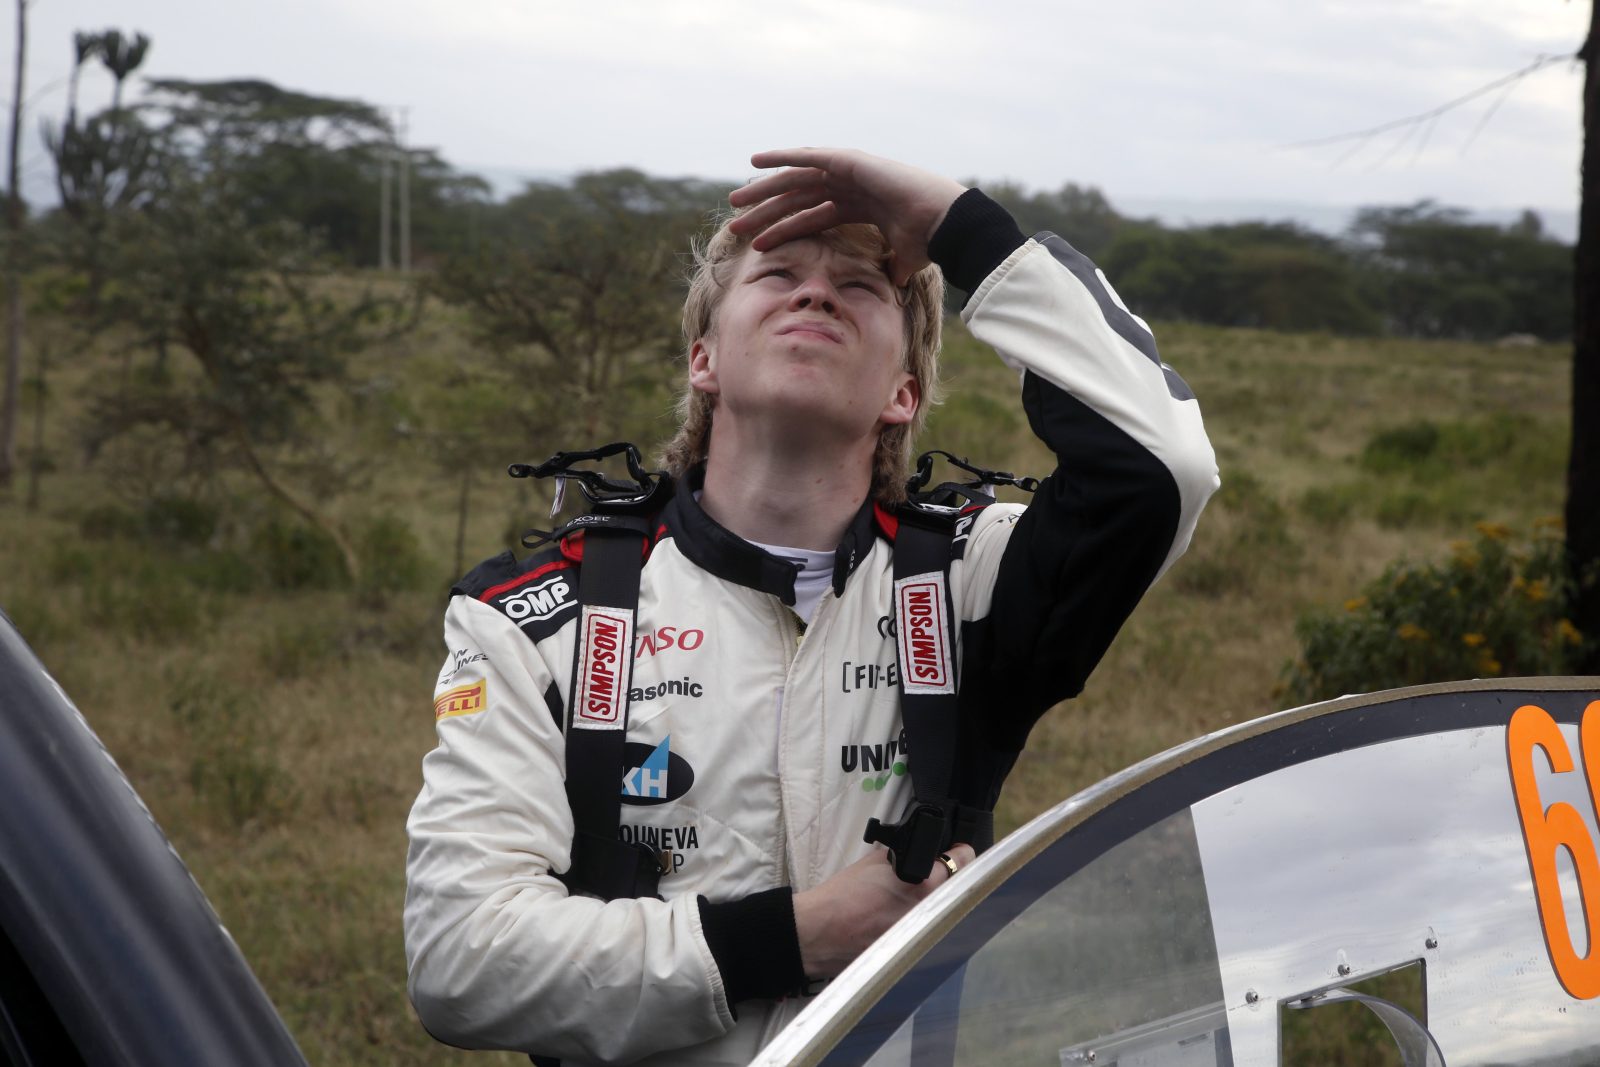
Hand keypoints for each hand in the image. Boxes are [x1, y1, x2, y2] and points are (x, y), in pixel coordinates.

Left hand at [728, 148, 967, 285]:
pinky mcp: (850, 161)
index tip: (758, 245)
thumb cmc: (928, 241)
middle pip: (797, 198)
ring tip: (736, 200)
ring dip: (765, 188)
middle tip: (736, 224)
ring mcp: (850, 171)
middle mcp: (851, 187)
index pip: (811, 218)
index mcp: (860, 207)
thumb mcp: (902, 258)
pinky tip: (756, 162)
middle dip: (766, 211)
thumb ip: (891, 267)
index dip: (784, 230)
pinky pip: (809, 157)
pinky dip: (782, 157)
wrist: (945, 222)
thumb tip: (891, 286)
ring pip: (796, 180)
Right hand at [792, 843, 977, 979]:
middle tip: (936, 876)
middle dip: (952, 881)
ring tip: (915, 901)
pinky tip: (905, 921)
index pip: (963, 861)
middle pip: (961, 890)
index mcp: (924, 884)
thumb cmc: (842, 897)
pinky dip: (925, 927)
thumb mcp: (877, 861)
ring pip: (948, 914)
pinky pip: (932, 935)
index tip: (956, 852)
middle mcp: (932, 913)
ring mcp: (926, 937)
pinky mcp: (917, 955)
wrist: (820, 933)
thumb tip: (924, 854)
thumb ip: (907, 855)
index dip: (959, 853)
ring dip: (939, 905)